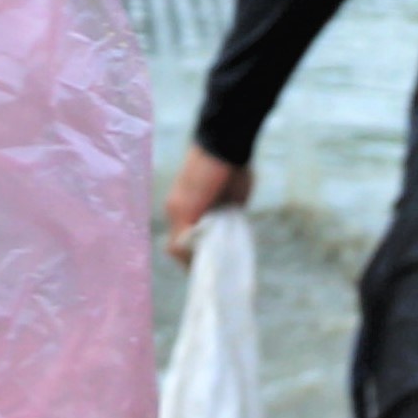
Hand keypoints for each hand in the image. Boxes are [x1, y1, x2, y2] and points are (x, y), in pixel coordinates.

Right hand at [162, 144, 250, 261]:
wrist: (226, 149)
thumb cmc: (201, 175)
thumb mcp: (185, 206)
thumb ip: (182, 232)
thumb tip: (180, 255)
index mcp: (179, 214)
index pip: (178, 247)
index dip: (187, 259)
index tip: (200, 268)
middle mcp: (194, 215)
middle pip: (196, 245)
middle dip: (205, 255)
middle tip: (217, 265)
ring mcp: (214, 213)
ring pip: (215, 240)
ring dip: (221, 248)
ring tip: (229, 257)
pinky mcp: (233, 208)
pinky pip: (232, 231)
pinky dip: (234, 240)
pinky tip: (239, 246)